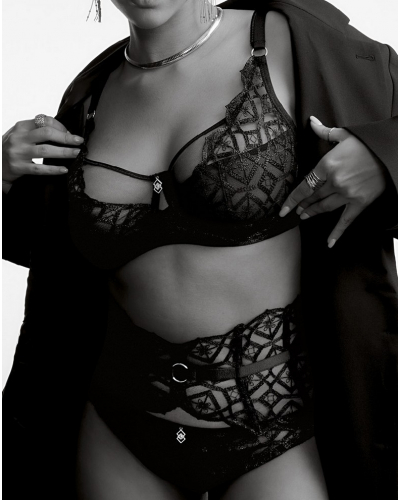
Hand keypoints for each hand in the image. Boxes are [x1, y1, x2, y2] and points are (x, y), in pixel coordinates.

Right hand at [2, 115, 83, 187]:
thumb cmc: (13, 148)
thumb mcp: (21, 134)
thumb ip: (37, 131)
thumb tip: (64, 132)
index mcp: (21, 126)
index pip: (44, 121)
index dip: (60, 126)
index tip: (71, 133)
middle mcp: (19, 138)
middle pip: (46, 133)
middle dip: (66, 137)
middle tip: (79, 142)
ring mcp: (19, 153)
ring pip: (45, 150)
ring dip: (64, 152)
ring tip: (76, 153)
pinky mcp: (19, 167)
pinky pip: (39, 169)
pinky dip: (53, 169)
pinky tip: (64, 169)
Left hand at [279, 116, 387, 247]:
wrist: (391, 151)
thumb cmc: (367, 142)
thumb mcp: (344, 134)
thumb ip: (324, 131)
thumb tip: (311, 121)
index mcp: (326, 166)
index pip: (303, 187)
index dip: (291, 200)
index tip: (282, 210)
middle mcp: (334, 182)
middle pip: (312, 198)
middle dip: (301, 206)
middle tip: (294, 211)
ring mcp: (347, 194)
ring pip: (324, 208)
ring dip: (312, 213)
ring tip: (304, 217)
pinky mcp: (360, 203)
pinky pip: (345, 221)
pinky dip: (336, 233)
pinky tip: (329, 243)